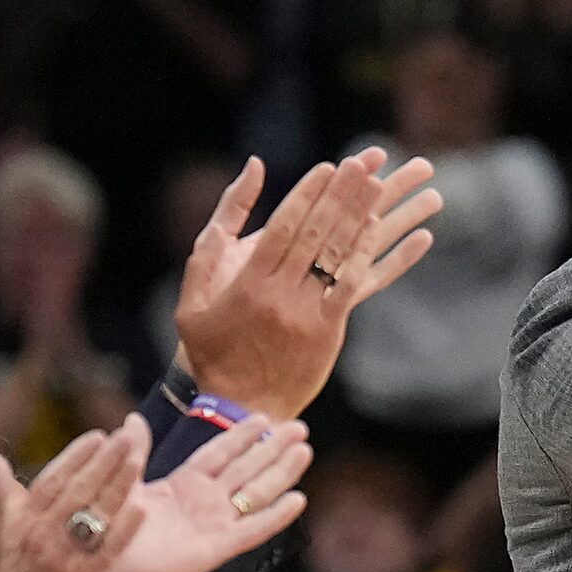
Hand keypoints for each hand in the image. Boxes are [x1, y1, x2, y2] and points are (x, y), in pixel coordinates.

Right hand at [0, 422, 150, 571]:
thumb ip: (2, 498)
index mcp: (21, 522)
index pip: (53, 479)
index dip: (77, 455)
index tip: (99, 437)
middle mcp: (41, 535)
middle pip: (78, 489)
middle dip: (105, 460)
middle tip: (127, 437)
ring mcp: (62, 558)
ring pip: (95, 513)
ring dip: (119, 483)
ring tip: (138, 459)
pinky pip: (106, 551)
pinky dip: (123, 528)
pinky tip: (142, 508)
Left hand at [76, 415, 311, 571]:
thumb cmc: (114, 534)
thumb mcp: (124, 484)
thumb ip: (134, 453)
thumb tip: (132, 420)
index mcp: (184, 486)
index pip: (220, 453)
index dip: (242, 436)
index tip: (265, 417)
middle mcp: (204, 503)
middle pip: (246, 468)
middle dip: (272, 448)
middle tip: (300, 428)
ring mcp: (214, 525)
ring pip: (255, 493)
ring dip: (280, 473)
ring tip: (304, 452)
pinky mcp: (216, 549)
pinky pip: (251, 530)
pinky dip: (275, 516)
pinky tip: (298, 500)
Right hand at [173, 151, 442, 419]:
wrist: (237, 408)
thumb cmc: (212, 350)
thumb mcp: (193, 297)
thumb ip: (211, 245)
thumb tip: (235, 201)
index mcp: (246, 284)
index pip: (281, 228)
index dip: (307, 195)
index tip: (328, 168)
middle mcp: (277, 296)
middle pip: (313, 235)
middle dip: (339, 196)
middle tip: (361, 164)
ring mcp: (305, 315)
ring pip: (334, 257)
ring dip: (358, 217)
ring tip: (377, 185)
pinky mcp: (326, 332)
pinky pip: (350, 288)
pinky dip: (364, 257)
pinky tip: (378, 232)